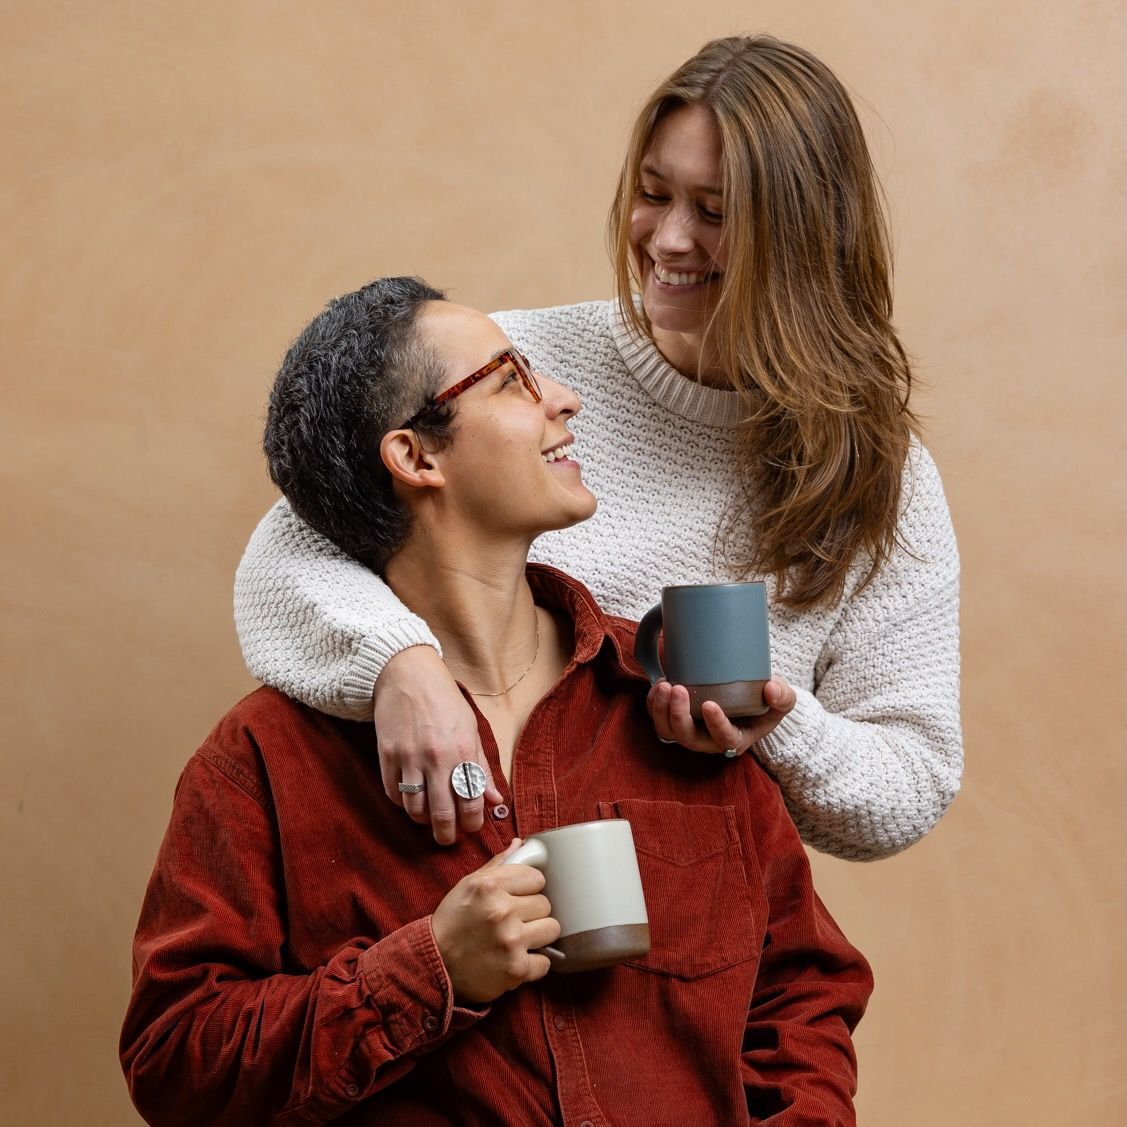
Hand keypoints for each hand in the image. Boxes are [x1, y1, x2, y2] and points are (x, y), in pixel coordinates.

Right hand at [373, 646, 503, 844]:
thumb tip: (494, 800)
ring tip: (429, 819)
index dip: (472, 823)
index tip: (470, 826)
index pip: (471, 802)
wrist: (408, 674)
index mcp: (463, 750)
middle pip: (442, 814)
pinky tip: (411, 800)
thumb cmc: (444, 701)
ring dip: (423, 821)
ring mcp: (409, 757)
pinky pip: (393, 793)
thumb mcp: (471, 729)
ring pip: (415, 809)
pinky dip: (402, 804)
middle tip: (448, 838)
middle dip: (447, 835)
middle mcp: (437, 757)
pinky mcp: (386, 755)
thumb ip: (482, 767)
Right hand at [431, 840, 560, 1003]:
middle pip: (545, 904)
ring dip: (538, 935)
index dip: (528, 888)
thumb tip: (521, 844)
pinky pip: (546, 962)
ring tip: (518, 939)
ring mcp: (510, 941)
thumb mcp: (468, 885)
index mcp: (489, 885)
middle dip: (532, 913)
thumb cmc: (452, 922)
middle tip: (514, 921)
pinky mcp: (516, 969)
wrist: (433, 963)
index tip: (518, 897)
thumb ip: (498, 864)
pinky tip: (516, 959)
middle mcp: (501, 911)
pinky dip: (534, 963)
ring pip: (552, 929)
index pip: (537, 878)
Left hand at [646, 677, 796, 755]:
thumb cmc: (766, 702)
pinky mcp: (676, 719)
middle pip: (688, 738)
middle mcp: (709, 740)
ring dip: (661, 711)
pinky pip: (659, 719)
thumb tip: (771, 689)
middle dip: (678, 716)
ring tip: (664, 685)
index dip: (715, 725)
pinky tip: (658, 685)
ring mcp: (690, 731)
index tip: (709, 704)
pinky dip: (654, 704)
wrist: (750, 699)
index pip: (724, 738)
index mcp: (736, 739)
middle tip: (679, 689)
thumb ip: (783, 697)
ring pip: (668, 732)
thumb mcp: (784, 700)